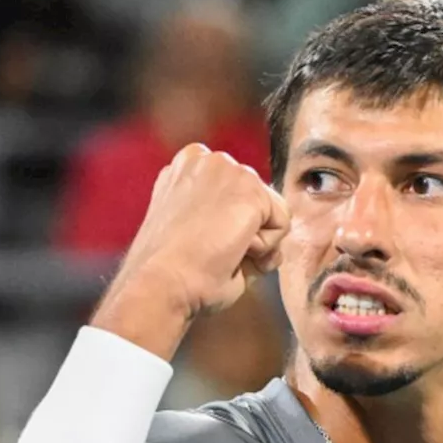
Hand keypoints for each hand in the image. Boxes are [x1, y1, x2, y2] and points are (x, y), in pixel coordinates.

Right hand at [91, 143, 288, 358]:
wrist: (161, 283)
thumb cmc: (170, 272)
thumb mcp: (189, 233)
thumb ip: (222, 220)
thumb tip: (264, 241)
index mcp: (184, 167)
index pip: (233, 194)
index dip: (228, 227)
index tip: (200, 245)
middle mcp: (206, 159)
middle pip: (256, 200)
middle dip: (246, 233)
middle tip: (212, 254)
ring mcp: (229, 169)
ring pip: (271, 212)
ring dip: (255, 243)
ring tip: (220, 254)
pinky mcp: (250, 189)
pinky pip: (282, 225)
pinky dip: (265, 250)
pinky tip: (232, 252)